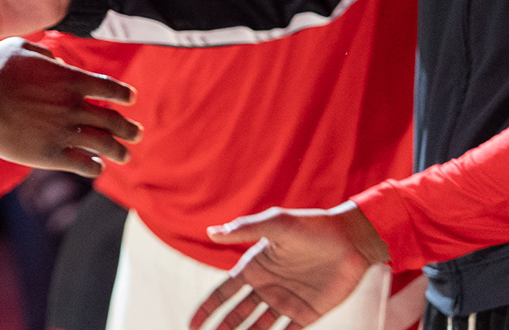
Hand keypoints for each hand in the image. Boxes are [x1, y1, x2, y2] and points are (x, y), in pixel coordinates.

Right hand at [0, 37, 139, 178]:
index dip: (124, 94)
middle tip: (136, 132)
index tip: (130, 99)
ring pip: (106, 145)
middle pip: (114, 120)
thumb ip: (44, 54)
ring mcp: (64, 132)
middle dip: (129, 128)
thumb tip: (56, 61)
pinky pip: (84, 164)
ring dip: (120, 151)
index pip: (111, 88)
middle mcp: (73, 106)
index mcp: (70, 79)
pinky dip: (95, 166)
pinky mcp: (51, 154)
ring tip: (125, 155)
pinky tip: (96, 167)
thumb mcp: (19, 48)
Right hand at [193, 204, 388, 328]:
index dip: (208, 309)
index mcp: (254, 268)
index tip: (193, 324)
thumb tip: (210, 233)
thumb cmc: (311, 227)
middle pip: (238, 314)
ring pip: (259, 327)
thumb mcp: (275, 224)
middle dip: (222, 329)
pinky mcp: (308, 313)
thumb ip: (244, 230)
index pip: (224, 293)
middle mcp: (267, 287)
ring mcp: (287, 301)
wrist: (350, 240)